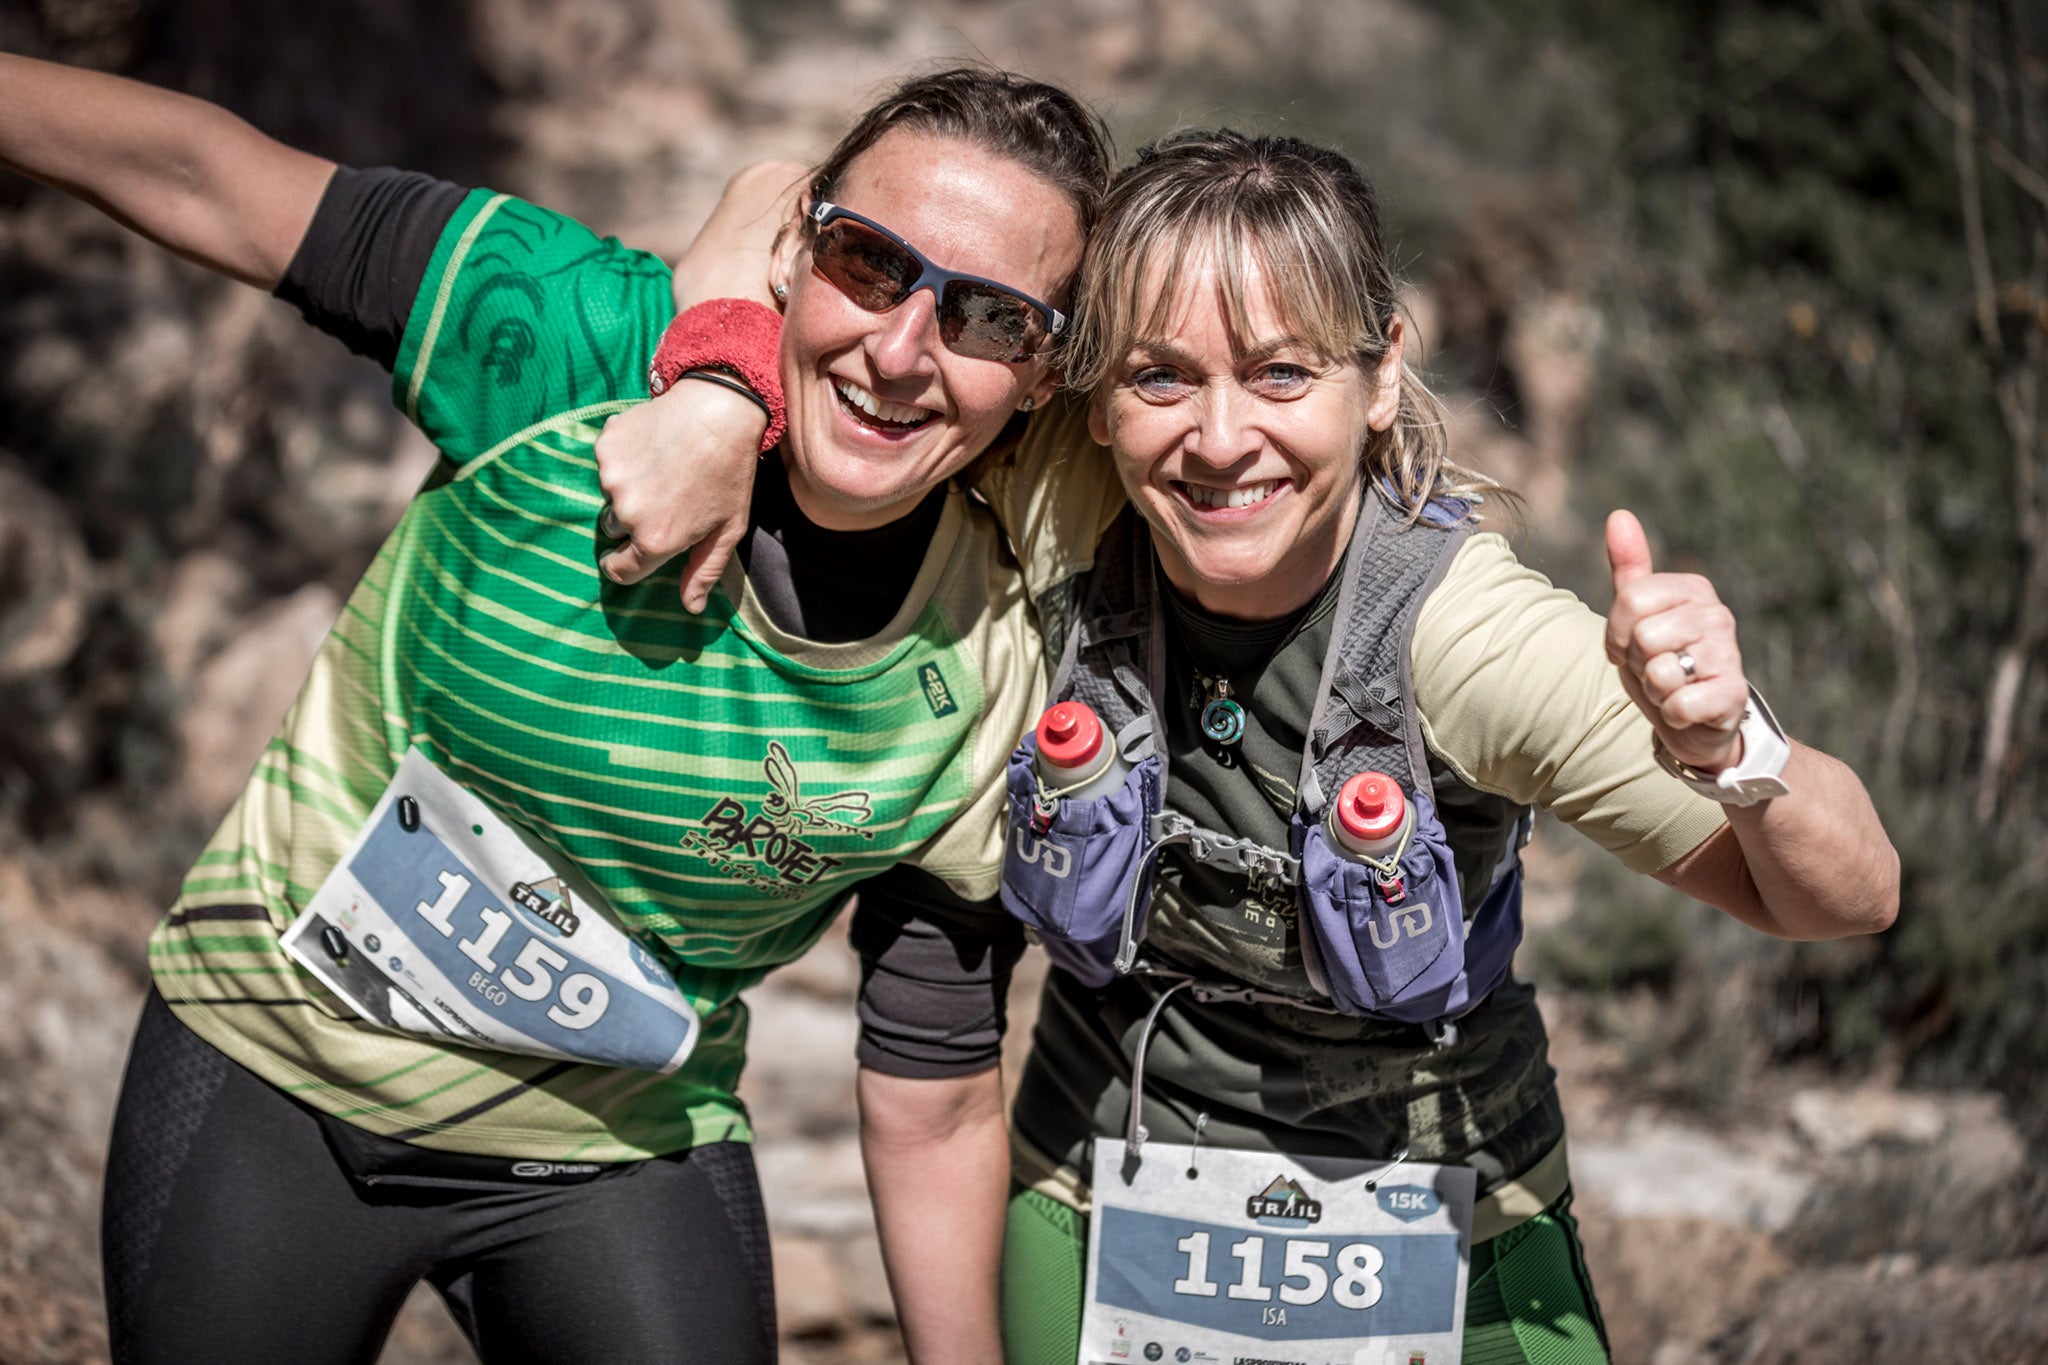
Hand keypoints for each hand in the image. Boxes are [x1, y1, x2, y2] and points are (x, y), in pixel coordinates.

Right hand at [595, 376, 765, 611]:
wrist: (719, 410)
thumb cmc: (730, 473)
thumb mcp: (728, 528)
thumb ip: (704, 571)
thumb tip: (690, 608)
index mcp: (656, 540)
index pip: (619, 572)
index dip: (624, 565)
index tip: (628, 557)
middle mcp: (627, 513)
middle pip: (614, 529)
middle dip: (633, 519)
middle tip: (666, 494)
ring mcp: (612, 478)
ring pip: (609, 493)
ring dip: (628, 485)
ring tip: (663, 465)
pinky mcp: (604, 447)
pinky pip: (606, 461)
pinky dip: (623, 456)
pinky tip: (653, 445)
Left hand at [1604, 509, 1748, 772]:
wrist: (1695, 719)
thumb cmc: (1663, 660)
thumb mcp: (1639, 614)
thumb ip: (1630, 567)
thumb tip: (1619, 515)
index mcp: (1694, 589)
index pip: (1630, 600)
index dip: (1617, 634)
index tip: (1630, 647)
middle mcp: (1717, 615)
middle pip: (1643, 637)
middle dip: (1638, 664)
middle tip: (1655, 669)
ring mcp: (1730, 655)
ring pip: (1659, 672)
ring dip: (1654, 690)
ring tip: (1672, 688)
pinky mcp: (1733, 696)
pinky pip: (1678, 705)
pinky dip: (1672, 715)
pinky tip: (1686, 710)